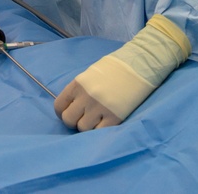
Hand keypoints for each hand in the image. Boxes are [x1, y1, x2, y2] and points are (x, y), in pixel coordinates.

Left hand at [55, 14, 190, 130]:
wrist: (139, 65)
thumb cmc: (114, 69)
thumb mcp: (90, 75)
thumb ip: (80, 90)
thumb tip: (73, 106)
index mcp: (78, 84)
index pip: (59, 105)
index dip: (62, 112)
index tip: (69, 113)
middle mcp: (86, 97)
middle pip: (69, 120)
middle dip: (73, 121)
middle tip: (83, 118)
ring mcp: (100, 107)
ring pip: (83, 128)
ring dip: (88, 126)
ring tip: (96, 119)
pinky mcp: (115, 117)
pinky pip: (100, 132)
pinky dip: (100, 130)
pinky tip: (105, 122)